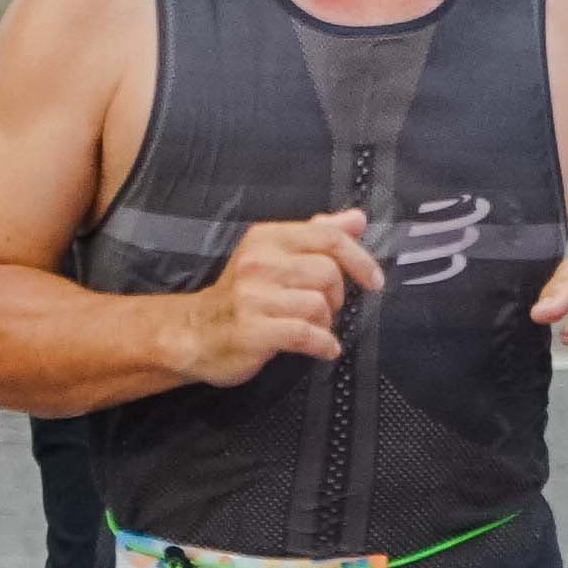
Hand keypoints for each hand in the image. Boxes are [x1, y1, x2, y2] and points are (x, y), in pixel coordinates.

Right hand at [181, 210, 385, 383]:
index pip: (327, 236)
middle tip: (324, 308)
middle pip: (328, 273)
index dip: (360, 258)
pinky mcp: (253, 330)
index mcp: (266, 238)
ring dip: (326, 323)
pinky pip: (306, 334)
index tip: (373, 280)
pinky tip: (324, 348)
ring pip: (319, 305)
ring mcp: (253, 297)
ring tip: (313, 329)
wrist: (193, 333)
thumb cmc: (240, 296)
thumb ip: (317, 235)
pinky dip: (323, 345)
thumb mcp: (274, 255)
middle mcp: (259, 262)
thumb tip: (357, 219)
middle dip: (336, 297)